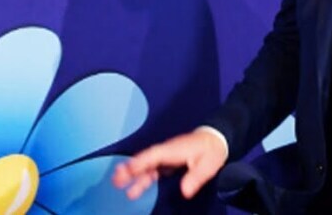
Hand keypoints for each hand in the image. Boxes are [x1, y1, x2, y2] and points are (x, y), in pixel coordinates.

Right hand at [112, 128, 227, 199]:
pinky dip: (143, 177)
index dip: (141, 162)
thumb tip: (185, 191)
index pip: (154, 156)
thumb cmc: (211, 150)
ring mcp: (166, 156)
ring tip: (118, 184)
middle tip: (116, 179)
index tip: (128, 170)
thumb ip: (195, 177)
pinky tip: (134, 187)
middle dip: (130, 168)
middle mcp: (166, 152)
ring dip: (133, 174)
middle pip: (145, 159)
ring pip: (147, 166)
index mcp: (174, 150)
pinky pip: (152, 170)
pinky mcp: (167, 161)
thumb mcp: (208, 165)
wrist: (215, 139)